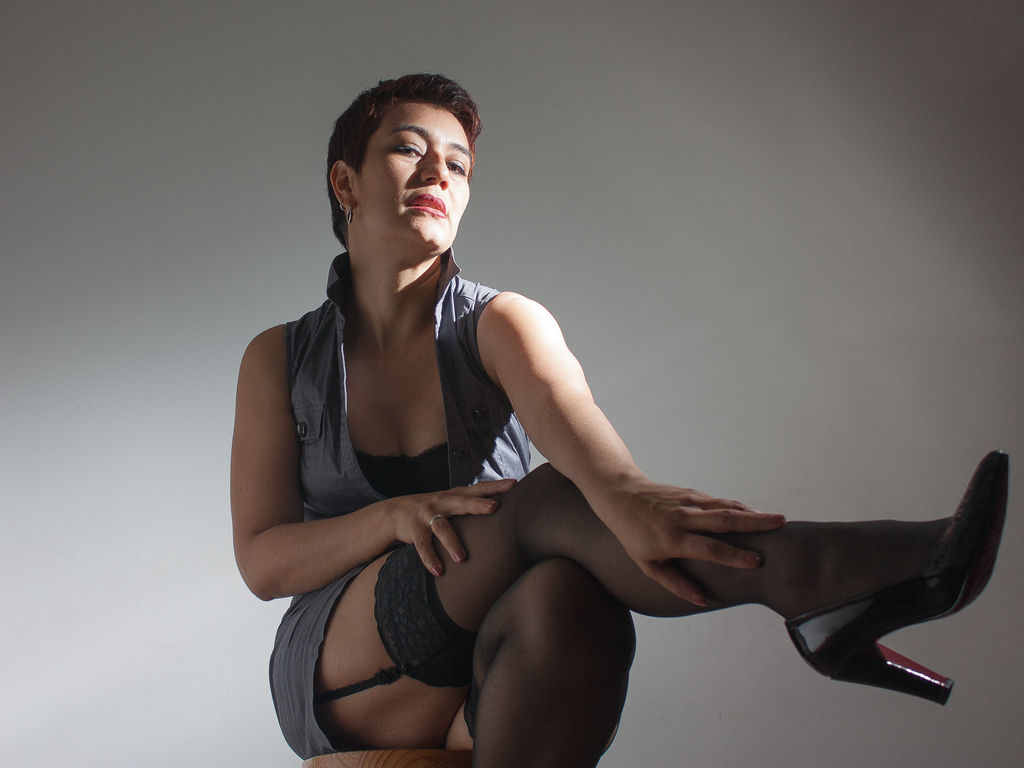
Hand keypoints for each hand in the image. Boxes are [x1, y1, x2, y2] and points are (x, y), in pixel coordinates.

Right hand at [389, 479, 517, 574]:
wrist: (393, 512)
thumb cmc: (431, 510)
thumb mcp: (449, 503)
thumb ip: (469, 505)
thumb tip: (501, 512)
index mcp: (453, 496)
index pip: (476, 489)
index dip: (495, 486)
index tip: (513, 484)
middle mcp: (441, 502)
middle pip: (462, 502)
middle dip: (477, 504)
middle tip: (494, 507)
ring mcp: (426, 515)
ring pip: (442, 528)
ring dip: (452, 543)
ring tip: (461, 558)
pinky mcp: (414, 530)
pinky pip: (423, 546)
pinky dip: (430, 559)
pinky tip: (439, 571)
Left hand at [599, 479, 785, 604]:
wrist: (620, 495)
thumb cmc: (633, 535)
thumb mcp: (647, 564)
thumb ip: (675, 583)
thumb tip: (702, 600)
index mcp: (671, 539)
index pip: (708, 548)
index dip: (733, 556)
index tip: (756, 561)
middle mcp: (682, 518)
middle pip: (723, 520)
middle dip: (754, 523)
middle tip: (781, 525)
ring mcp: (687, 503)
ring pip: (724, 507)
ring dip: (752, 513)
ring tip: (778, 520)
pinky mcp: (690, 493)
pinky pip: (718, 502)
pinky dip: (738, 508)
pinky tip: (754, 515)